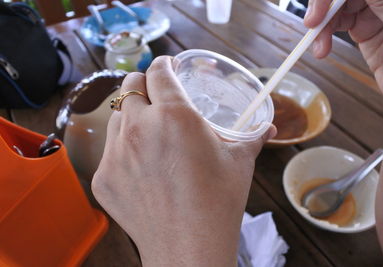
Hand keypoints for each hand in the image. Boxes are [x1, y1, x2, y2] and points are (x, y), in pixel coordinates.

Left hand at [92, 56, 275, 265]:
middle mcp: (139, 128)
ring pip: (117, 118)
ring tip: (151, 135)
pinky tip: (143, 168)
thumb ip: (252, 137)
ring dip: (132, 118)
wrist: (190, 247)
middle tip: (157, 97)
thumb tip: (270, 128)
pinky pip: (109, 151)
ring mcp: (115, 153)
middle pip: (129, 86)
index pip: (158, 71)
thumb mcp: (239, 162)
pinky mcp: (103, 177)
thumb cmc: (218, 202)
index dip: (163, 64)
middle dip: (144, 85)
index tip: (168, 67)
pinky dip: (123, 151)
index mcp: (174, 115)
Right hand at [304, 0, 382, 107]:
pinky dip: (324, 34)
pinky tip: (322, 48)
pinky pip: (335, 22)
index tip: (321, 7)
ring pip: (335, 6)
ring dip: (321, 24)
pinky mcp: (362, 26)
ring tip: (319, 47)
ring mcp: (373, 9)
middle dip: (323, 5)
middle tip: (312, 23)